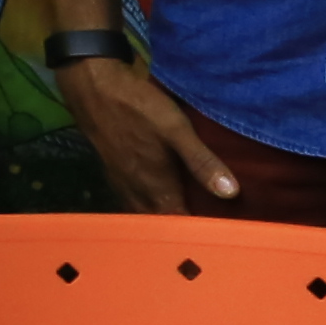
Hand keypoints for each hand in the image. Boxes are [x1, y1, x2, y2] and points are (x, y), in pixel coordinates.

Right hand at [51, 51, 237, 213]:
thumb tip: (231, 194)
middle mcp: (138, 193)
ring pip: (145, 212)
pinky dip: (149, 203)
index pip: (179, 223)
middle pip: (161, 222)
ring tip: (185, 212)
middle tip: (206, 224)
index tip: (218, 234)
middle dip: (181, 226)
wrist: (94, 90)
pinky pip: (135, 199)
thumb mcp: (177, 130)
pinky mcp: (115, 172)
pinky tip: (159, 194)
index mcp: (156, 188)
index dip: (197, 231)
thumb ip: (201, 162)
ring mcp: (123, 183)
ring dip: (163, 217)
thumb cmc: (138, 108)